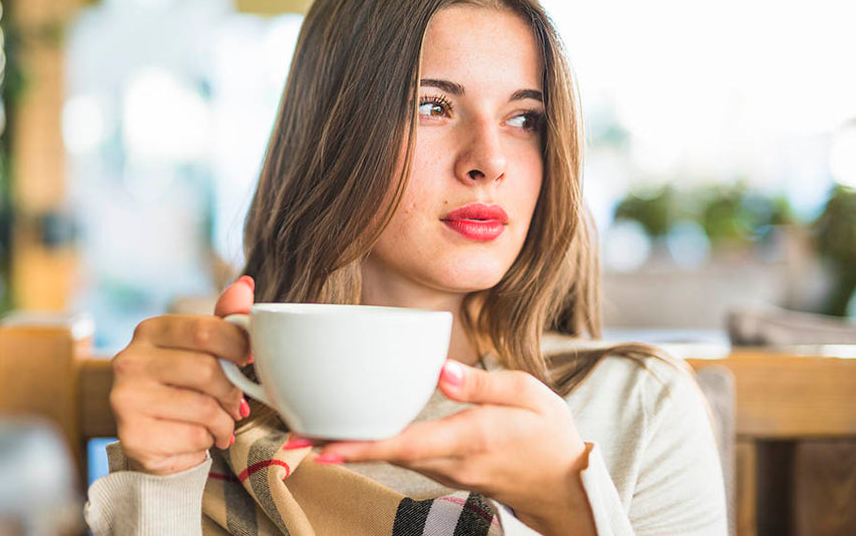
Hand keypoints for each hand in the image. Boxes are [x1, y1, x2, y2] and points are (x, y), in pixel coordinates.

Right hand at [109, 276, 254, 475]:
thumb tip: (245, 286)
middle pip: (208, 370)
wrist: (153, 438)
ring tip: (218, 423)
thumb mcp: (203, 350)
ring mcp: (126, 399)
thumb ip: (225, 320)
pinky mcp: (132, 437)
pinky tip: (197, 438)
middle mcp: (130, 361)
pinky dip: (207, 441)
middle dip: (232, 391)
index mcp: (150, 331)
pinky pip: (194, 437)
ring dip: (224, 421)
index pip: (207, 330)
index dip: (240, 347)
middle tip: (236, 402)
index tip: (248, 359)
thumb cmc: (184, 387)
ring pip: (204, 408)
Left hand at [315, 360, 594, 534]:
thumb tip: (441, 369)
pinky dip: (373, 446)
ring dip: (351, 448)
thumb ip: (483, 385)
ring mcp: (444, 471)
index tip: (323, 448)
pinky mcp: (443, 471)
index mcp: (469, 439)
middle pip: (385, 454)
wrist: (564, 485)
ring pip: (389, 458)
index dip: (362, 446)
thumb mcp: (529, 396)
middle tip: (292, 436)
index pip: (406, 444)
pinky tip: (352, 432)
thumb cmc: (548, 435)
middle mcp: (449, 461)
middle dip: (339, 446)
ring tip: (308, 431)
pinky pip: (402, 458)